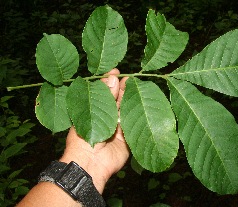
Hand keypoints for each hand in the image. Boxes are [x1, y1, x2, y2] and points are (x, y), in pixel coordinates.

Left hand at [59, 68, 128, 192]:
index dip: (107, 81)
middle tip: (127, 76)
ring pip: (125, 109)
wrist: (90, 165)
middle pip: (114, 100)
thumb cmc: (83, 139)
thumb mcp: (90, 114)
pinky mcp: (127, 136)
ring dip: (129, 97)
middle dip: (120, 87)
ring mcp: (117, 128)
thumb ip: (102, 97)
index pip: (101, 93)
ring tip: (134, 83)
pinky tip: (140, 100)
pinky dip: (137, 111)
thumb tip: (112, 77)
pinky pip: (134, 122)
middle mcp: (104, 119)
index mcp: (91, 113)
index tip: (114, 70)